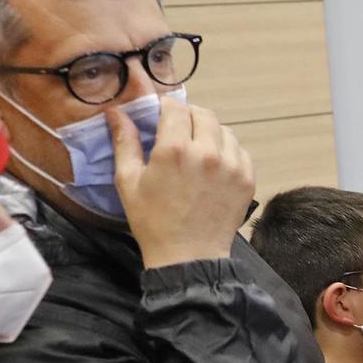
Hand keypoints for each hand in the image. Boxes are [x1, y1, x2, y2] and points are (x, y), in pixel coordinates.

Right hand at [112, 95, 254, 269]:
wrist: (189, 256)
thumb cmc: (153, 221)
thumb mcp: (129, 180)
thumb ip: (124, 142)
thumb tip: (116, 112)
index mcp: (174, 150)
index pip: (176, 108)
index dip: (166, 106)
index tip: (160, 114)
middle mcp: (207, 152)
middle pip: (203, 114)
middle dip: (189, 116)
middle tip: (178, 129)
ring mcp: (232, 165)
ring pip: (224, 130)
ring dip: (209, 132)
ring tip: (196, 147)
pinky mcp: (247, 178)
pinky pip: (240, 150)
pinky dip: (227, 150)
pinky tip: (213, 163)